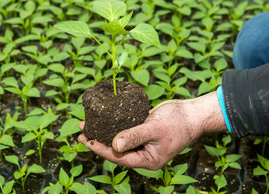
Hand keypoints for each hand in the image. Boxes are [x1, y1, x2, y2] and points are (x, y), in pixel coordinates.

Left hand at [78, 91, 226, 169]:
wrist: (192, 114)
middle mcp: (142, 153)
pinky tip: (104, 119)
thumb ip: (134, 137)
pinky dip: (114, 125)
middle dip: (97, 140)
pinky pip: (125, 130)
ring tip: (87, 124)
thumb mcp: (154, 130)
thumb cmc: (178, 123)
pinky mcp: (142, 131)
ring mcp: (142, 142)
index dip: (99, 148)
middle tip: (81, 131)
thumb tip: (114, 145)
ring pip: (118, 139)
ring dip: (103, 131)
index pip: (118, 157)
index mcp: (146, 160)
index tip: (84, 140)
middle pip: (115, 150)